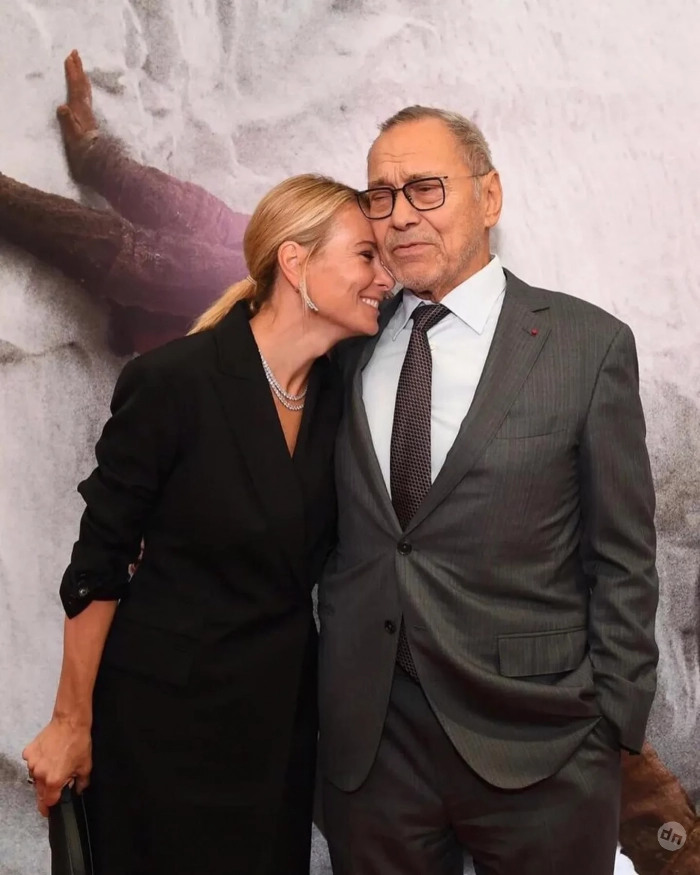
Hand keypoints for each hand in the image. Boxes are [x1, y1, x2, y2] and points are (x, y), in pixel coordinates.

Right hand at [22, 716, 91, 816]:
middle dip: (48, 790)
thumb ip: (81, 784)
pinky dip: (38, 762)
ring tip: (54, 764)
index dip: (50, 807)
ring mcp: (32, 763)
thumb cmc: (79, 743)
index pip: (48, 802)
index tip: (51, 809)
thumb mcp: (86, 766)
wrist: (70, 722)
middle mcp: (39, 774)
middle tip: (57, 781)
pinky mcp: (28, 752)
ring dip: (42, 775)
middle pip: (40, 791)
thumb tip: (77, 791)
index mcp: (54, 781)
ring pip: (34, 777)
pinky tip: (48, 755)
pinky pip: (31, 763)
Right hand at [56, 50, 98, 179]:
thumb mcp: (74, 140)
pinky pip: (86, 102)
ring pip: (85, 94)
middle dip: (78, 70)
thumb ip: (68, 124)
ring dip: (81, 79)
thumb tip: (62, 107)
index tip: (71, 57)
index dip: (73, 73)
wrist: (101, 169)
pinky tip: (84, 94)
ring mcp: (89, 118)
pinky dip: (84, 92)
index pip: (76, 89)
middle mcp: (86, 112)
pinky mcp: (90, 125)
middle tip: (76, 54)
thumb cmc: (85, 156)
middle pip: (82, 88)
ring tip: (79, 69)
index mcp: (81, 113)